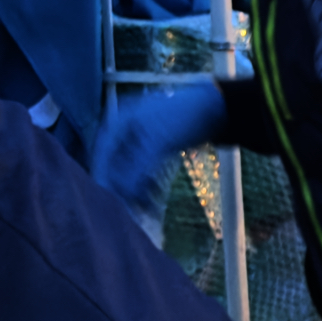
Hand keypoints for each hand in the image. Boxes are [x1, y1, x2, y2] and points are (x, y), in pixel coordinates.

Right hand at [90, 78, 224, 207]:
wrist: (218, 107)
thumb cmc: (184, 116)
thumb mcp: (158, 142)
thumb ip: (137, 167)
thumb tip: (122, 194)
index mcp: (119, 122)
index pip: (102, 155)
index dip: (103, 179)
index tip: (105, 203)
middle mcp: (125, 130)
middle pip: (115, 165)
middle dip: (120, 189)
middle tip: (126, 213)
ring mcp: (141, 140)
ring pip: (130, 172)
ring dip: (135, 192)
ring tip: (143, 212)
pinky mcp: (156, 150)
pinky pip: (145, 173)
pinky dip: (147, 187)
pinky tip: (153, 204)